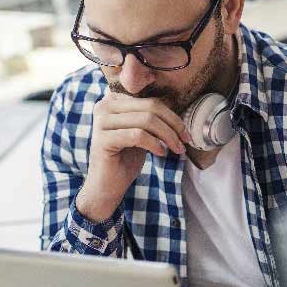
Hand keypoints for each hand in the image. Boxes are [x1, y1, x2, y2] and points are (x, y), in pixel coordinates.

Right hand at [77, 91, 191, 222]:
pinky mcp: (102, 139)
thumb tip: (177, 104)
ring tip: (177, 149)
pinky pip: (138, 135)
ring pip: (146, 120)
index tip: (185, 133)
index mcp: (114, 101)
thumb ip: (152, 116)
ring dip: (168, 136)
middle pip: (151, 107)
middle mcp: (104, 106)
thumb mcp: (142, 132)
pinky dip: (154, 144)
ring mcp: (101, 122)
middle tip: (185, 141)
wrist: (107, 186)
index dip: (172, 116)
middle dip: (173, 125)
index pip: (151, 101)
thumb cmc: (126, 158)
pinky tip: (161, 153)